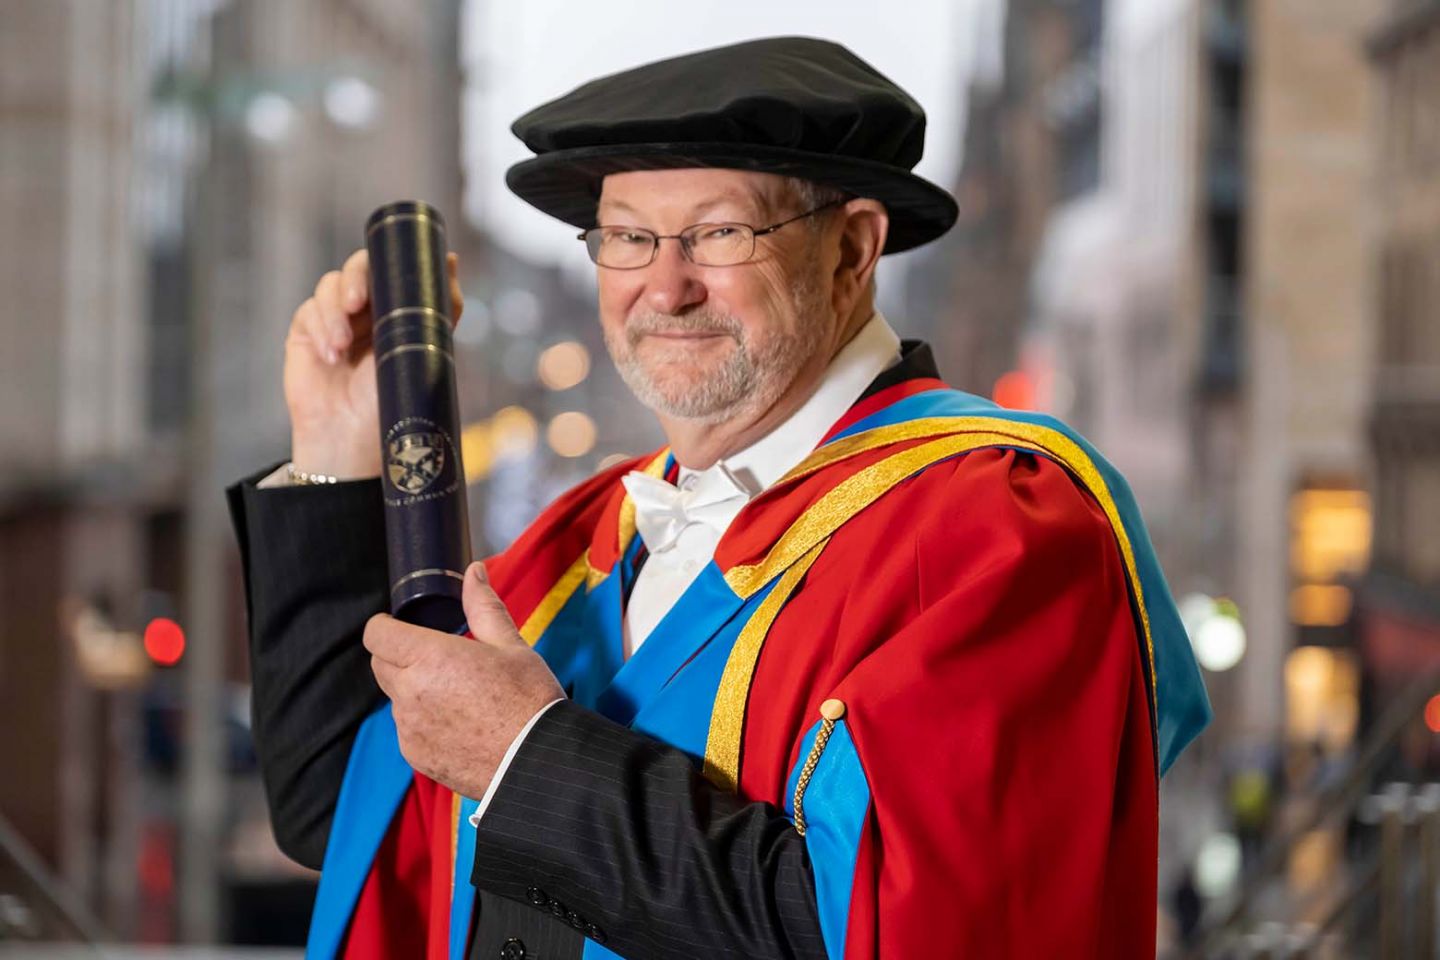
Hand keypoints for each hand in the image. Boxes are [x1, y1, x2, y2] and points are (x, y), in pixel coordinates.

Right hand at [284, 248, 463, 478]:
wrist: (354, 438)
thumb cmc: (394, 400)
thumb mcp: (424, 350)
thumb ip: (440, 306)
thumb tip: (452, 258)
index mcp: (398, 309)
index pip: (389, 268)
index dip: (383, 263)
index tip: (383, 278)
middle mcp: (368, 310)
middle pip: (357, 267)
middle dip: (354, 279)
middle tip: (355, 304)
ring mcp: (336, 319)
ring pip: (330, 286)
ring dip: (334, 312)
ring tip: (341, 348)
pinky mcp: (307, 332)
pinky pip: (309, 311)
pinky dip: (319, 328)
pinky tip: (330, 356)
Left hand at [364, 562, 565, 798]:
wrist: (537, 761)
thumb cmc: (529, 699)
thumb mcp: (510, 645)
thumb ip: (482, 605)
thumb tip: (474, 572)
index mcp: (430, 658)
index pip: (376, 634)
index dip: (384, 625)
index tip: (398, 624)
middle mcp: (410, 693)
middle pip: (380, 663)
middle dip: (397, 654)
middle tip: (434, 656)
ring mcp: (409, 728)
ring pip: (395, 697)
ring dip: (411, 689)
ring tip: (456, 694)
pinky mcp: (415, 755)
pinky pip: (407, 728)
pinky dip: (422, 720)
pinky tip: (458, 723)